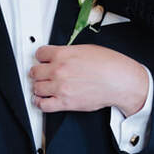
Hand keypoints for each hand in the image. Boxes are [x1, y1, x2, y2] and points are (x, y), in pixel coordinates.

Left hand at [30, 44, 148, 115]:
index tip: (43, 61)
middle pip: (34, 72)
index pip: (39, 54)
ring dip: (39, 87)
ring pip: (36, 88)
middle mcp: (58, 70)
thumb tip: (59, 56)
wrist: (119, 81)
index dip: (42, 57)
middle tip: (43, 74)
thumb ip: (68, 52)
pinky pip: (42, 105)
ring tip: (44, 87)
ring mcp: (60, 87)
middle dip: (39, 73)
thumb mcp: (85, 49)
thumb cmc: (109, 65)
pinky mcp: (64, 103)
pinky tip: (43, 100)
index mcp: (63, 55)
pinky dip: (40, 103)